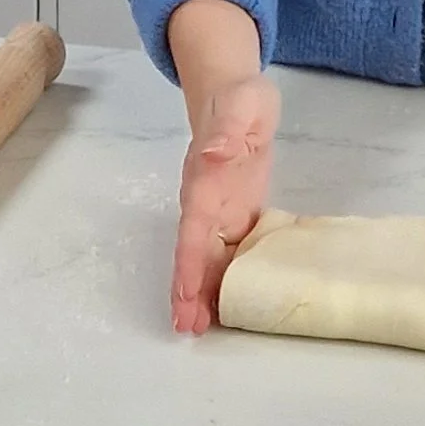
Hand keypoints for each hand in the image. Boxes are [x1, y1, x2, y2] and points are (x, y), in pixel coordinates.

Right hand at [170, 67, 279, 333]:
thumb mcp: (240, 107)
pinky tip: (226, 304)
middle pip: (193, 253)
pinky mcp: (235, 216)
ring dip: (202, 293)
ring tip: (198, 329)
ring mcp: (218, 212)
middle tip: (186, 328)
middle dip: (188, 291)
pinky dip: (223, 280)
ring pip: (206, 259)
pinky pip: (226, 253)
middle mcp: (206, 204)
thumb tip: (213, 155)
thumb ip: (227, 132)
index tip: (183, 295)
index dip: (187, 265)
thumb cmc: (239, 101)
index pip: (193, 230)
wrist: (235, 96)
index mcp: (205, 183)